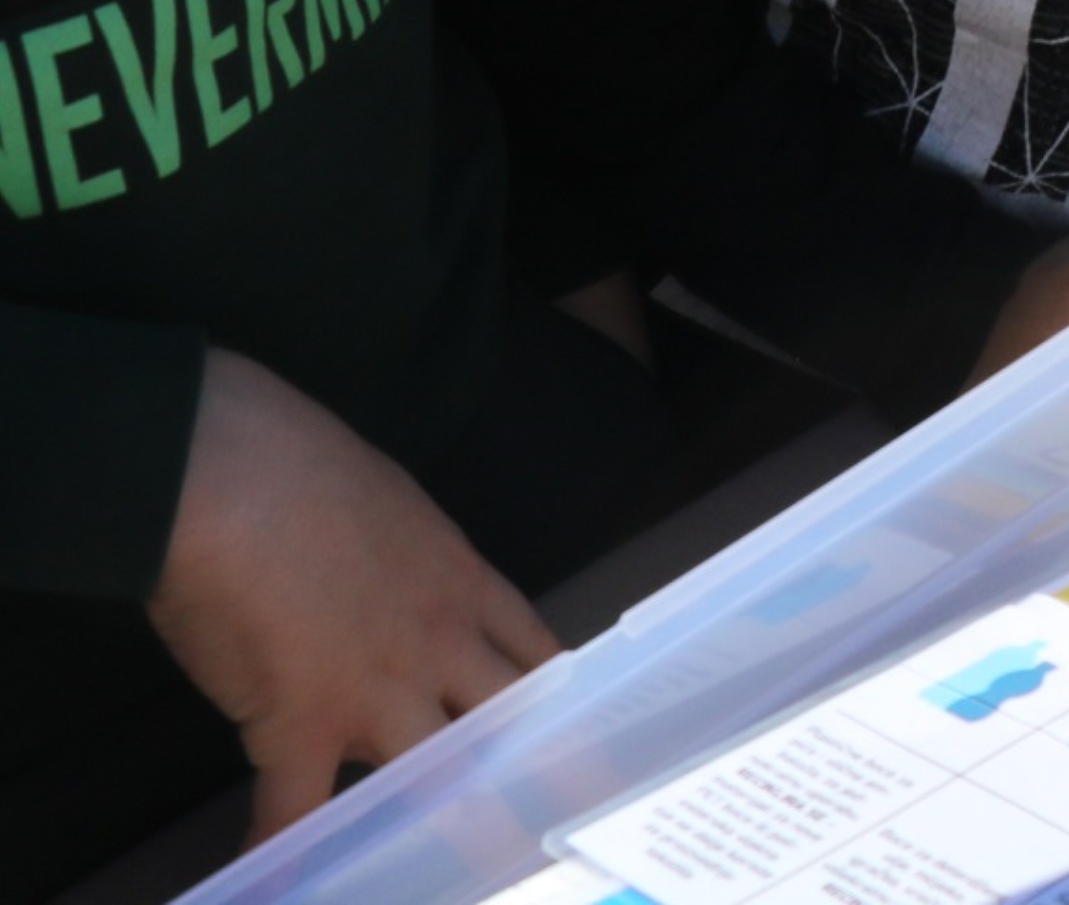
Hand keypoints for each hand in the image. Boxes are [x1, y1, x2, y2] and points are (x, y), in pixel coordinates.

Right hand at [147, 350, 558, 842]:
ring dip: (441, 826)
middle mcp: (438, 644)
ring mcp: (377, 689)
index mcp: (462, 585)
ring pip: (435, 777)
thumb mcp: (392, 507)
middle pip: (509, 722)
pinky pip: (296, 809)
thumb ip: (408, 563)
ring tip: (463, 867)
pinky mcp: (299, 722)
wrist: (230, 472)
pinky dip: (283, 847)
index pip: (536, 653)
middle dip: (538, 771)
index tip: (576, 731)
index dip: (559, 699)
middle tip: (560, 815)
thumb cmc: (298, 466)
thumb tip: (390, 588)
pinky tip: (275, 881)